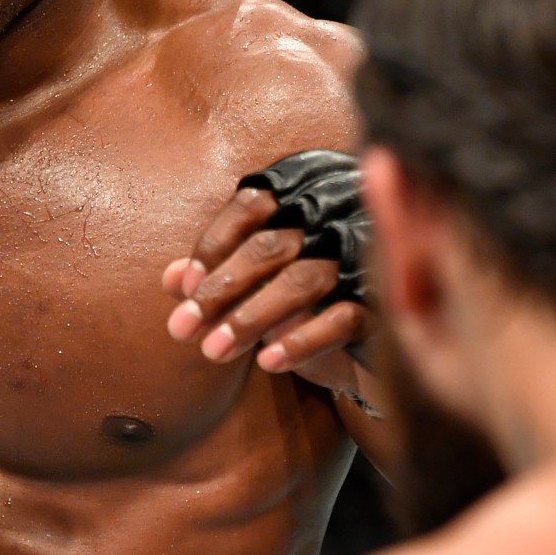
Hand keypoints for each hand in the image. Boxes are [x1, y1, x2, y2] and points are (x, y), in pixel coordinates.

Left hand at [162, 150, 374, 395]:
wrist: (378, 338)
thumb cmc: (306, 299)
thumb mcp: (259, 281)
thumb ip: (217, 272)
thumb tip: (171, 280)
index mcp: (308, 191)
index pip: (253, 206)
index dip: (214, 245)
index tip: (185, 288)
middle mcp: (339, 214)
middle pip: (271, 246)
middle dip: (221, 289)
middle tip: (182, 328)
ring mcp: (365, 257)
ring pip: (302, 281)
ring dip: (250, 318)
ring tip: (213, 351)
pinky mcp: (384, 302)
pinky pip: (341, 318)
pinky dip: (300, 341)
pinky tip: (267, 363)